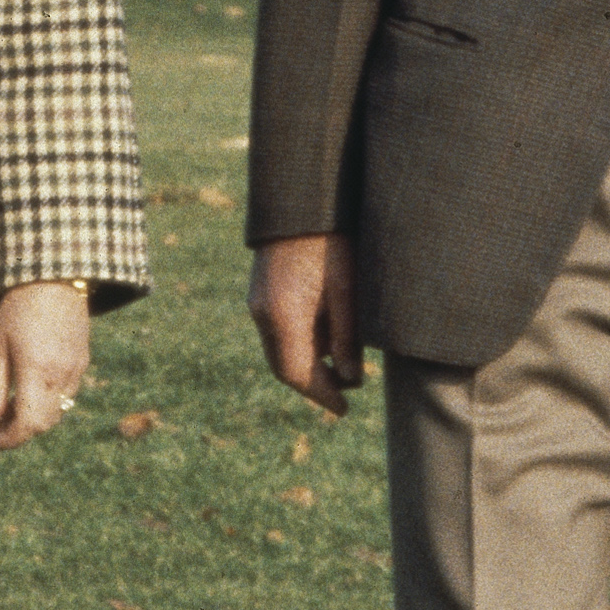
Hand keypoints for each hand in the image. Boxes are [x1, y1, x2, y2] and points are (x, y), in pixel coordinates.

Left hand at [0, 280, 91, 451]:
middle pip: (44, 424)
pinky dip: (47, 402)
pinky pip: (66, 394)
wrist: (53, 277)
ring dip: (34, 418)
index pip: (28, 424)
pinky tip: (29, 390)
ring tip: (9, 408)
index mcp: (36, 370)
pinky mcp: (82, 362)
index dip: (10, 440)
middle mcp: (61, 374)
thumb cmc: (17, 309)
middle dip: (20, 432)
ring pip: (57, 411)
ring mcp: (76, 369)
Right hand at [248, 233, 360, 413]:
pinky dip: (300, 342)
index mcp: (282, 316)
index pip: (297, 374)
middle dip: (313, 383)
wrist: (300, 199)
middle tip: (343, 393)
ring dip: (307, 362)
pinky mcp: (261, 290)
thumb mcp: (346, 290)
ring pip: (280, 348)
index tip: (344, 409)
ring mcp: (258, 301)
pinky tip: (325, 335)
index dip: (321, 395)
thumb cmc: (330, 241)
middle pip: (283, 366)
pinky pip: (277, 330)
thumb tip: (351, 379)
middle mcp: (262, 313)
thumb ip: (347, 338)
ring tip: (341, 364)